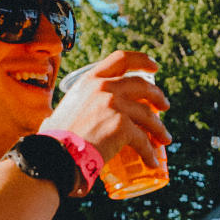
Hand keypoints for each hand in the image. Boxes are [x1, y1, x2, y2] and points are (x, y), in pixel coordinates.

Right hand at [41, 50, 171, 167]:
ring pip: (148, 115)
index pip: (121, 59)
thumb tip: (68, 117)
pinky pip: (143, 139)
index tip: (154, 68)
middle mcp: (103, 87)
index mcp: (90, 80)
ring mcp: (114, 105)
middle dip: (157, 96)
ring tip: (164, 139)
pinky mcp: (122, 126)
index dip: (142, 61)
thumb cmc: (55, 138)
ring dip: (159, 127)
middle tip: (164, 106)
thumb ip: (77, 106)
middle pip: (141, 85)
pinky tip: (152, 161)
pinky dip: (149, 152)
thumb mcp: (66, 108)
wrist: (54, 155)